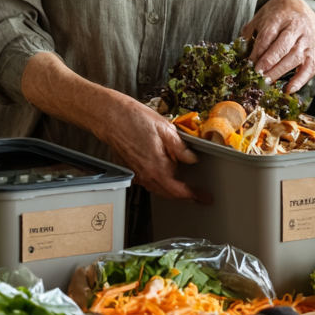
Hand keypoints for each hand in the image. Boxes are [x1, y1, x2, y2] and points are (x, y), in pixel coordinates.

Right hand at [96, 97, 210, 202]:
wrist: (110, 116)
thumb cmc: (135, 119)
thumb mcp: (166, 130)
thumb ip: (180, 148)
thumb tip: (192, 159)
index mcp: (156, 167)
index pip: (178, 191)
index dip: (194, 196)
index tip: (204, 198)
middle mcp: (144, 175)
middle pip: (168, 193)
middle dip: (184, 195)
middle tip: (198, 195)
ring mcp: (135, 174)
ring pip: (157, 188)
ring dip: (171, 189)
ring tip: (185, 186)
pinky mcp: (130, 170)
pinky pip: (148, 181)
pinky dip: (159, 181)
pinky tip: (165, 173)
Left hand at [241, 0, 314, 93]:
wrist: (302, 7)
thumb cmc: (277, 15)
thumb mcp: (261, 17)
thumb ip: (249, 34)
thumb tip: (240, 54)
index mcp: (281, 16)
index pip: (268, 35)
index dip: (258, 51)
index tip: (248, 64)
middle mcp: (297, 27)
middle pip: (283, 46)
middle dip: (269, 62)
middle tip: (257, 75)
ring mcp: (307, 40)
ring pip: (295, 57)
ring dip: (280, 72)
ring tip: (267, 83)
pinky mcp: (313, 52)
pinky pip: (310, 68)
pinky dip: (300, 81)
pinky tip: (288, 90)